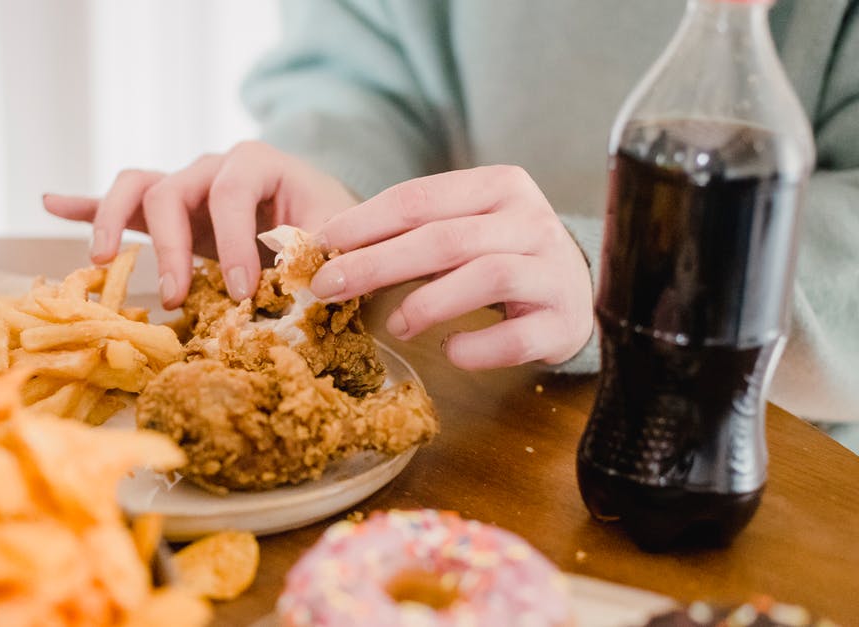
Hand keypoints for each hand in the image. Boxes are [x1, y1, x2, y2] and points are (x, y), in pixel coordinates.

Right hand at [43, 141, 357, 307]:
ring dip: (113, 220)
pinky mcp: (167, 211)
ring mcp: (185, 187)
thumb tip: (304, 283)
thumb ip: (319, 254)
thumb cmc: (331, 228)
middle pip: (171, 190)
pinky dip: (86, 202)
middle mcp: (213, 168)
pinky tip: (52, 202)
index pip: (232, 192)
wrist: (324, 222)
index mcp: (257, 164)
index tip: (241, 292)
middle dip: (170, 246)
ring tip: (102, 260)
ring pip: (136, 186)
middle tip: (178, 298)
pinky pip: (119, 200)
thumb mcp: (336, 238)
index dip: (233, 241)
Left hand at [310, 166, 593, 369]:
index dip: (365, 221)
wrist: (575, 295)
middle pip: (445, 238)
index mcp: (499, 186)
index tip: (321, 245)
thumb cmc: (500, 258)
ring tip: (397, 325)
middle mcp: (531, 221)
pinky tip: (450, 350)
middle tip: (328, 288)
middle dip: (378, 264)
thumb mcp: (461, 231)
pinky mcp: (563, 320)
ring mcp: (553, 270)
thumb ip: (409, 234)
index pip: (421, 197)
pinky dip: (477, 347)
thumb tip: (327, 251)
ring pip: (486, 277)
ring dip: (429, 303)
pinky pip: (516, 337)